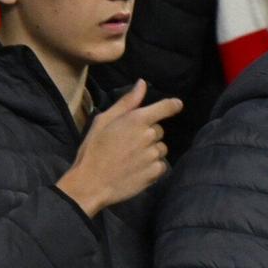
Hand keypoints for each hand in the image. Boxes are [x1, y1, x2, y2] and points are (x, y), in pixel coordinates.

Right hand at [56, 81, 182, 216]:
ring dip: (150, 151)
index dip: (173, 105)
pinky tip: (136, 169)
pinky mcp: (156, 172)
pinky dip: (152, 167)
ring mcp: (154, 154)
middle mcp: (149, 135)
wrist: (91, 183)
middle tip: (127, 144)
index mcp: (136, 120)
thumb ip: (126, 103)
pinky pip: (162, 165)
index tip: (177, 105)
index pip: (166, 107)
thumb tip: (142, 84)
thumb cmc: (93, 150)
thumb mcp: (103, 121)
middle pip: (159, 130)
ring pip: (161, 148)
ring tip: (130, 158)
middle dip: (148, 134)